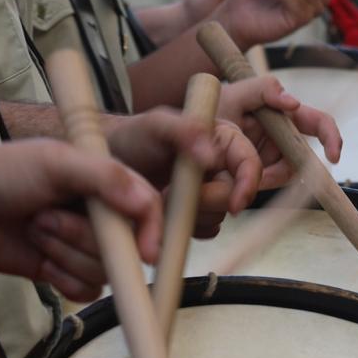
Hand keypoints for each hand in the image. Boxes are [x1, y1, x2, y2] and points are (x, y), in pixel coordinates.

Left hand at [0, 140, 165, 301]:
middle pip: (123, 247)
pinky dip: (62, 279)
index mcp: (104, 182)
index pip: (147, 208)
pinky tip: (38, 261)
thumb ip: (104, 178)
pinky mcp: (63, 271)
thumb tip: (146, 202)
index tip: (146, 253)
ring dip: (64, 254)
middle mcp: (98, 214)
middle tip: (43, 217)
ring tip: (33, 229)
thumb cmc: (1, 172)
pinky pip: (85, 291)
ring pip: (102, 271)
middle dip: (80, 237)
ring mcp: (81, 244)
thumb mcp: (55, 162)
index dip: (151, 231)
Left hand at [104, 109, 263, 237]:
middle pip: (233, 196)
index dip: (248, 184)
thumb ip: (184, 130)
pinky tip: (164, 214)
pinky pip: (205, 232)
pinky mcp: (196, 216)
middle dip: (205, 201)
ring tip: (160, 198)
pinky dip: (186, 228)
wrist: (107, 163)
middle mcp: (221, 167)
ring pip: (219, 217)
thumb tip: (212, 154)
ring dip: (191, 215)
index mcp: (222, 140)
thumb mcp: (155, 124)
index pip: (250, 163)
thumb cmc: (132, 137)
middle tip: (168, 193)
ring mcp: (209, 194)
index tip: (235, 205)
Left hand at [216, 76, 343, 189]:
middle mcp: (279, 140)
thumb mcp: (232, 94)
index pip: (317, 123)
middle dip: (278, 171)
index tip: (333, 156)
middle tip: (257, 177)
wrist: (178, 139)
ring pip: (277, 178)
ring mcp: (267, 162)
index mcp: (281, 116)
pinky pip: (257, 190)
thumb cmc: (207, 109)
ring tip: (224, 172)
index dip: (331, 137)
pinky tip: (220, 180)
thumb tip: (293, 102)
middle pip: (298, 161)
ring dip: (257, 180)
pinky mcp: (251, 181)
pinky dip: (242, 188)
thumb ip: (263, 88)